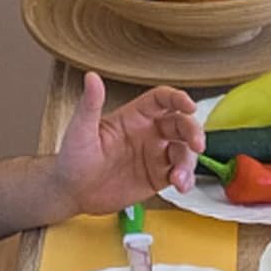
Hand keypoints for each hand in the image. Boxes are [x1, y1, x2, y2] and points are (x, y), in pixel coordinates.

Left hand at [52, 71, 204, 214]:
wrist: (72, 193)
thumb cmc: (73, 159)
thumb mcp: (80, 130)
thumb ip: (90, 104)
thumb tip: (91, 77)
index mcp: (133, 117)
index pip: (162, 100)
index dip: (178, 99)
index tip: (190, 105)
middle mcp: (149, 133)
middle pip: (181, 124)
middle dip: (193, 132)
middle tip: (198, 145)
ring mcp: (155, 156)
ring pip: (185, 152)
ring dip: (189, 163)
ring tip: (179, 178)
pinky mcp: (158, 178)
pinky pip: (180, 175)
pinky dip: (186, 180)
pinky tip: (180, 185)